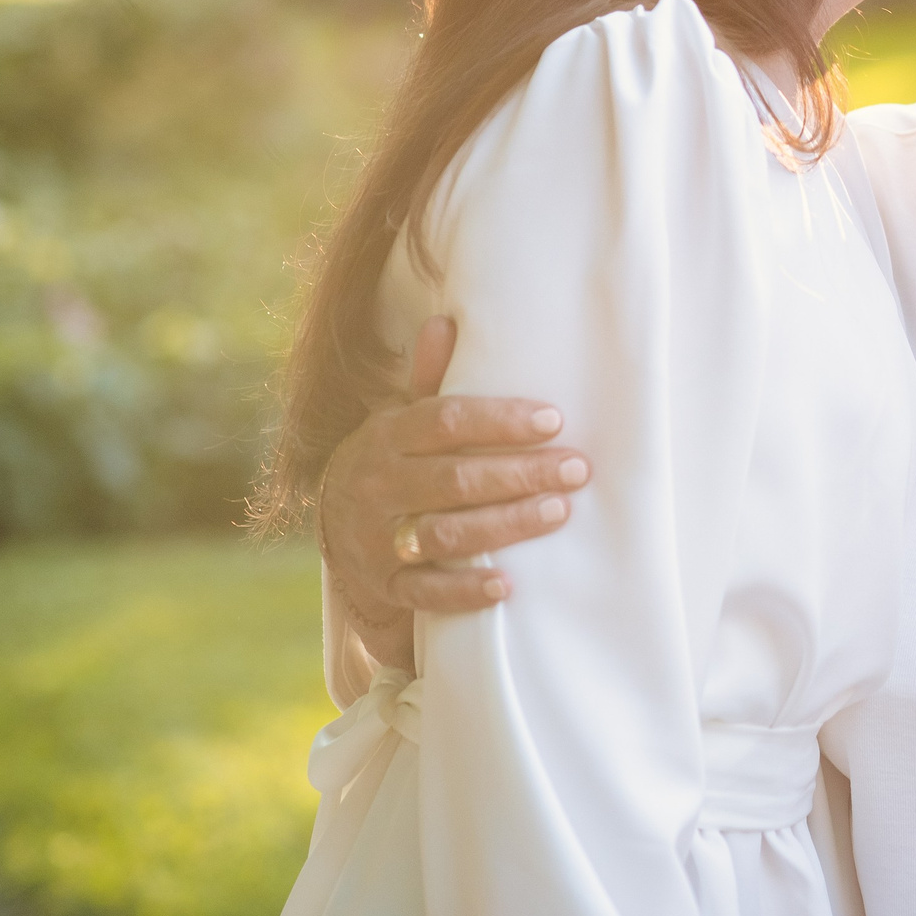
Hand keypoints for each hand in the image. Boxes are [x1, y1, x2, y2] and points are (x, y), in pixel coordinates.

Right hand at [317, 316, 588, 668]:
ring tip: (559, 511)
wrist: (339, 541)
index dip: (499, 420)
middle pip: (454, 479)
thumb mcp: (400, 422)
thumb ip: (429, 382)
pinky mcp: (386, 586)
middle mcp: (377, 486)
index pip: (443, 422)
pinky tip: (509, 584)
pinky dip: (466, 590)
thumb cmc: (391, 466)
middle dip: (520, 473)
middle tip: (576, 468)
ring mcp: (377, 540)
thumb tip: (445, 322)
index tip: (554, 419)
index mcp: (385, 437)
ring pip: (446, 534)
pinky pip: (426, 593)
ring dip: (506, 524)